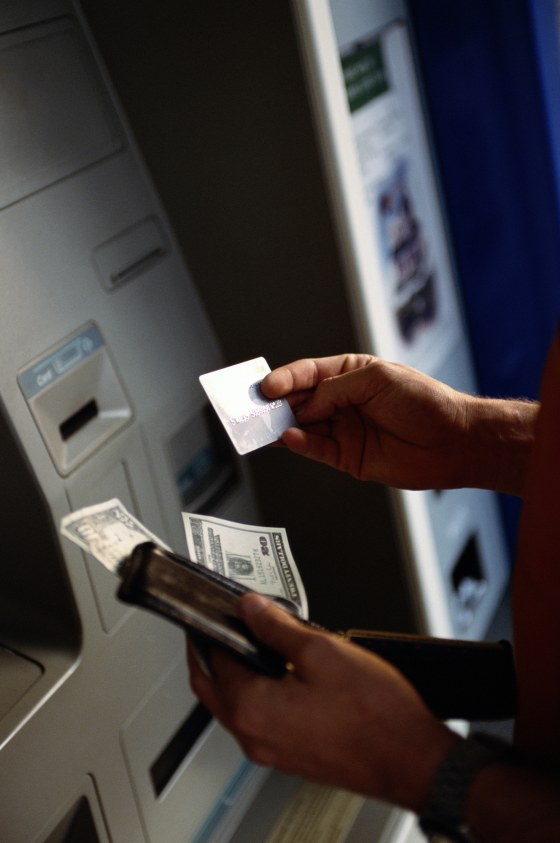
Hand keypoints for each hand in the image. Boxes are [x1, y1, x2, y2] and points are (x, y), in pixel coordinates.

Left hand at [188, 593, 456, 810]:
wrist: (411, 760)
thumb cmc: (375, 714)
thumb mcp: (322, 651)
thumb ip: (278, 627)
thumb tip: (251, 609)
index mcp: (251, 708)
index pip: (213, 659)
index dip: (214, 628)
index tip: (221, 609)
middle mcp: (254, 736)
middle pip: (213, 687)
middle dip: (212, 653)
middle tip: (225, 623)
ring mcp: (272, 751)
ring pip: (235, 706)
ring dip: (235, 674)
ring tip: (256, 640)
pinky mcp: (291, 756)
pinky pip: (259, 720)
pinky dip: (257, 694)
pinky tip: (281, 672)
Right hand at [261, 354, 536, 494]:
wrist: (453, 440)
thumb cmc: (424, 402)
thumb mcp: (376, 379)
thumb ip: (335, 390)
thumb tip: (305, 405)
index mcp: (351, 375)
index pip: (309, 373)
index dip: (286, 379)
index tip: (267, 387)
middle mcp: (343, 402)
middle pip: (300, 400)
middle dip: (276, 403)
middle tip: (253, 407)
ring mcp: (344, 430)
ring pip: (303, 426)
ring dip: (281, 425)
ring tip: (261, 425)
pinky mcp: (348, 457)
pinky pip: (316, 449)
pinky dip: (300, 444)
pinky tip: (288, 438)